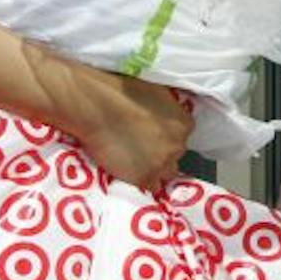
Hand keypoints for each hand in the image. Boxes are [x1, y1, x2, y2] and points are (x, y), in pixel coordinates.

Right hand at [61, 66, 193, 191]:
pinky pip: (151, 186)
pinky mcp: (145, 177)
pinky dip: (142, 180)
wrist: (96, 108)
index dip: (166, 136)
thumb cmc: (121, 94)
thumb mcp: (156, 94)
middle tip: (141, 146)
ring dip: (155, 168)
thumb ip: (167, 111)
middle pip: (175, 153)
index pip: (182, 135)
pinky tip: (129, 171)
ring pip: (166, 172)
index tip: (153, 134)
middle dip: (161, 151)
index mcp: (184, 124)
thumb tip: (165, 118)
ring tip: (135, 161)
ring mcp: (162, 163)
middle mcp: (178, 145)